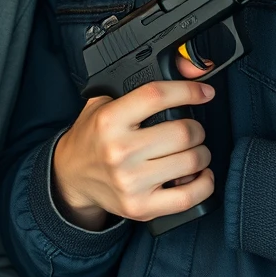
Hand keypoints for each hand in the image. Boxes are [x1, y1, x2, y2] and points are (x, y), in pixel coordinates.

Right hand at [52, 56, 214, 229]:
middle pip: (183, 132)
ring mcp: (131, 182)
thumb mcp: (105, 101)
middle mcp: (119, 151)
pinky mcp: (141, 207)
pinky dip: (204, 183)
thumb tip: (191, 69)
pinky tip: (200, 174)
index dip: (188, 91)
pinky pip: (189, 196)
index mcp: (109, 120)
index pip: (157, 96)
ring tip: (194, 150)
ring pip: (191, 161)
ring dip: (201, 153)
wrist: (70, 176)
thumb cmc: (93, 136)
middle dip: (197, 128)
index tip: (205, 93)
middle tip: (193, 129)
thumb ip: (140, 86)